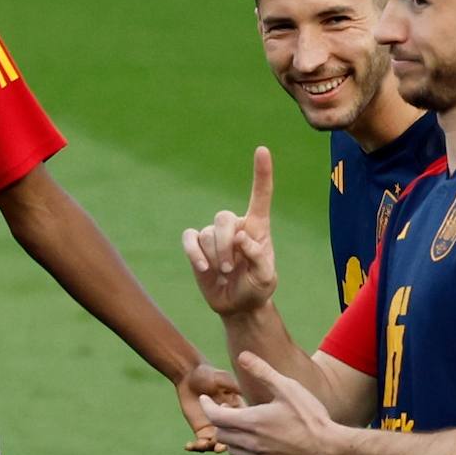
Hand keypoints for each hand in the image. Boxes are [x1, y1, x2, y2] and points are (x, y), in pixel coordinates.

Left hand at [176, 362, 243, 451]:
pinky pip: (203, 444)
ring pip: (217, 444)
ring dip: (210, 447)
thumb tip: (241, 391)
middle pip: (230, 437)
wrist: (189, 377)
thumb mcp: (220, 377)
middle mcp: (229, 422)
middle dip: (224, 443)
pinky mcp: (203, 432)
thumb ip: (230, 384)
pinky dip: (197, 447)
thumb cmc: (207, 374)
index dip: (237, 428)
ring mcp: (216, 428)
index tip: (228, 429)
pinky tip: (188, 445)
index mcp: (237, 409)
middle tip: (218, 448)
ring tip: (201, 446)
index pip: (241, 422)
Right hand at [182, 146, 277, 315]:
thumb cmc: (256, 288)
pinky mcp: (197, 245)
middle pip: (224, 218)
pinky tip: (202, 268)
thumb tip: (241, 238)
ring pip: (207, 233)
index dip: (262, 173)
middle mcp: (236, 225)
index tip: (262, 149)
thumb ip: (259, 257)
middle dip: (224, 245)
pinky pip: (189, 238)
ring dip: (214, 256)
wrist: (237, 305)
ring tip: (222, 274)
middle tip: (228, 269)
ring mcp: (214, 234)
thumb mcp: (266, 278)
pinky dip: (193, 253)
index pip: (260, 195)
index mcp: (258, 227)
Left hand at [199, 351, 344, 454]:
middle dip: (221, 420)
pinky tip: (264, 442)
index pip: (215, 416)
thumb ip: (263, 371)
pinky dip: (250, 451)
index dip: (207, 406)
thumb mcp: (287, 388)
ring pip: (234, 450)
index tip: (205, 399)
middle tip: (230, 409)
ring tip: (246, 425)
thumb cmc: (310, 416)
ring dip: (234, 437)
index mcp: (252, 423)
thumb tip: (243, 355)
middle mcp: (251, 444)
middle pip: (221, 434)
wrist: (331, 450)